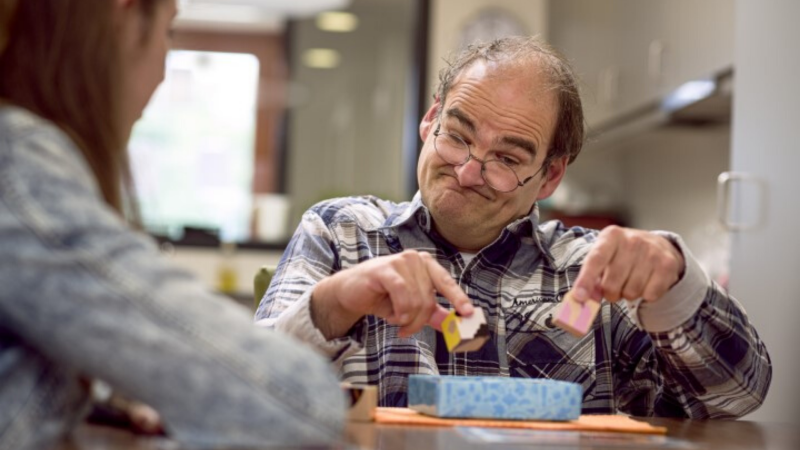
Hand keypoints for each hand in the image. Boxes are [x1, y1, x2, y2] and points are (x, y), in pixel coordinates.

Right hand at [311, 250, 473, 338]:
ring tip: (394, 318)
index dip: (458, 298)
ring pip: (416, 299)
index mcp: (425, 265)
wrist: (349, 292)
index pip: (446, 282)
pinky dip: (399, 310)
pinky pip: (402, 293)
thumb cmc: (382, 297)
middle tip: (405, 330)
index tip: (469, 313)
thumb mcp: (411, 307)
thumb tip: (456, 326)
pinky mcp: (385, 268)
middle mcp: (415, 259)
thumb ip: (433, 313)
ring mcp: (400, 261)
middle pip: (429, 298)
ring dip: (405, 317)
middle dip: (418, 321)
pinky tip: (392, 316)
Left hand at [572, 226, 684, 303]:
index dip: (585, 280)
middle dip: (609, 293)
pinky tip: (647, 282)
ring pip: (631, 292)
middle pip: (612, 283)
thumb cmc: (622, 255)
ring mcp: (652, 252)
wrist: (658, 246)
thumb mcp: (604, 258)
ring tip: (631, 281)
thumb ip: (591, 277)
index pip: (595, 260)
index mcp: (611, 236)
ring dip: (628, 294)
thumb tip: (584, 298)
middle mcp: (632, 240)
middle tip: (613, 287)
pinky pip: (650, 295)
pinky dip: (646, 296)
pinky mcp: (667, 265)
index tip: (579, 297)